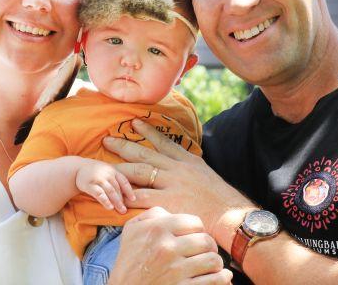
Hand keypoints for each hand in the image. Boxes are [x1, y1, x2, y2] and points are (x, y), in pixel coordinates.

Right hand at [75, 158, 134, 213]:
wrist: (78, 168)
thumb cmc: (96, 172)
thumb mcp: (107, 171)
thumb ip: (115, 179)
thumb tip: (127, 194)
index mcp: (113, 171)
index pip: (124, 181)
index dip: (129, 191)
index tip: (133, 199)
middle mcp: (107, 174)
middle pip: (117, 188)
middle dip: (122, 200)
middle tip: (124, 210)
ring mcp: (98, 179)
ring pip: (110, 191)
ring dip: (116, 201)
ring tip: (120, 210)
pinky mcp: (90, 185)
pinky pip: (99, 194)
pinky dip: (105, 201)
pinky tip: (109, 207)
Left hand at [103, 120, 253, 242]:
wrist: (232, 215)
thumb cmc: (223, 200)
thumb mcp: (208, 175)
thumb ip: (193, 168)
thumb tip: (183, 164)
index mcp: (188, 160)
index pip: (165, 142)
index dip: (148, 132)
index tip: (135, 122)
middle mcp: (178, 168)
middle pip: (146, 154)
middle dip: (125, 146)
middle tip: (107, 140)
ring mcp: (173, 184)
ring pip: (141, 172)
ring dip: (121, 168)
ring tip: (106, 167)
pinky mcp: (169, 201)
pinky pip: (143, 197)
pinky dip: (129, 196)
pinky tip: (117, 194)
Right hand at [109, 207, 232, 284]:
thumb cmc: (129, 262)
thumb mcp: (132, 231)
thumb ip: (152, 214)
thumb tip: (172, 212)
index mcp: (157, 229)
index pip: (195, 222)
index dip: (198, 230)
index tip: (196, 238)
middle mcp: (166, 247)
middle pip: (206, 241)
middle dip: (209, 247)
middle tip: (206, 252)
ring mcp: (175, 270)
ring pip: (213, 260)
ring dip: (215, 263)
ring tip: (211, 265)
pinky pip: (214, 280)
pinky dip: (222, 278)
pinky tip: (221, 277)